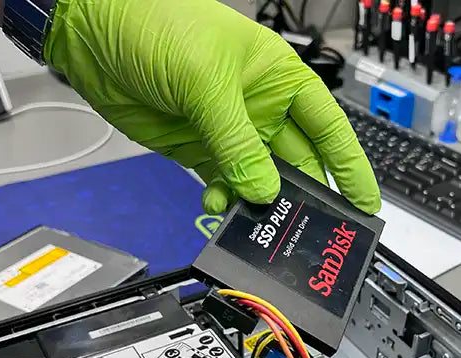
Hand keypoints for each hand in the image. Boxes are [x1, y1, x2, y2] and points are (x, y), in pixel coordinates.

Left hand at [43, 0, 380, 213]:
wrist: (94, 33)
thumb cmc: (159, 26)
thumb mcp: (207, 82)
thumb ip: (238, 141)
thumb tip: (263, 191)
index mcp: (280, 79)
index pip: (328, 128)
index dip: (350, 166)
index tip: (365, 202)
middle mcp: (261, 108)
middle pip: (297, 161)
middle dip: (304, 194)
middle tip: (310, 227)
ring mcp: (229, 132)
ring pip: (260, 178)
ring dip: (260, 202)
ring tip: (257, 220)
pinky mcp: (198, 149)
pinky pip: (224, 184)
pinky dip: (226, 200)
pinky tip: (219, 206)